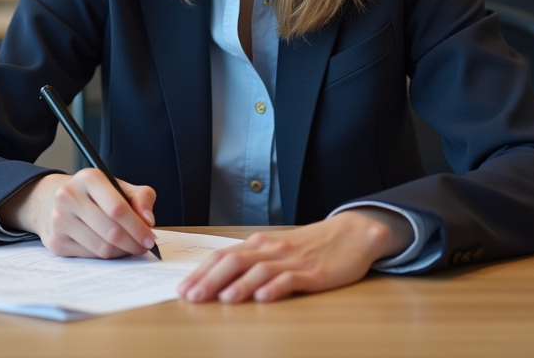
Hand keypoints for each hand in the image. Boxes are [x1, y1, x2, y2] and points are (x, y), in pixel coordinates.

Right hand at [0, 169, 157, 258]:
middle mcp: (69, 196)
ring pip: (102, 248)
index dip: (138, 227)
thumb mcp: (118, 187)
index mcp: (88, 178)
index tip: (150, 238)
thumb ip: (141, 198)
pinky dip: (105, 256)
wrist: (51, 201)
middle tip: (143, 247)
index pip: (118, 208)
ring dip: (121, 252)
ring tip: (127, 247)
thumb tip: (148, 221)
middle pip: (111, 232)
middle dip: (133, 243)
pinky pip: (90, 257)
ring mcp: (59, 219)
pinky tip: (109, 247)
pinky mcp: (55, 241)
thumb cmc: (93, 195)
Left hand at [176, 208, 413, 302]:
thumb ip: (251, 262)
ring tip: (223, 298)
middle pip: (235, 262)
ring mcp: (292, 260)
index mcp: (259, 244)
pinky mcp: (314, 273)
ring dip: (240, 285)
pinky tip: (264, 297)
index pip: (222, 256)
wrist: (350, 235)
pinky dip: (276, 287)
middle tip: (191, 297)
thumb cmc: (309, 247)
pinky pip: (292, 279)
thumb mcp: (276, 250)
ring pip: (260, 270)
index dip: (201, 272)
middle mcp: (271, 249)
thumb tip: (217, 280)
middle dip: (210, 280)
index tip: (182, 288)